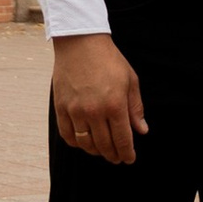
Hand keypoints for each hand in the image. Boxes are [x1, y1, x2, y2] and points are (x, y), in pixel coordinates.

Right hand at [51, 31, 145, 165]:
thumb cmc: (109, 60)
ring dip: (96, 151)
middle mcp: (95, 111)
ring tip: (102, 151)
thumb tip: (141, 131)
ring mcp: (76, 111)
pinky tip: (84, 142)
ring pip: (86, 144)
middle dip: (113, 155)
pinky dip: (77, 143)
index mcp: (115, 105)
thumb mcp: (130, 80)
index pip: (122, 140)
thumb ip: (135, 108)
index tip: (129, 159)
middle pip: (104, 145)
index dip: (127, 153)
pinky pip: (68, 135)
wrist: (80, 42)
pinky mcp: (61, 108)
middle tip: (117, 158)